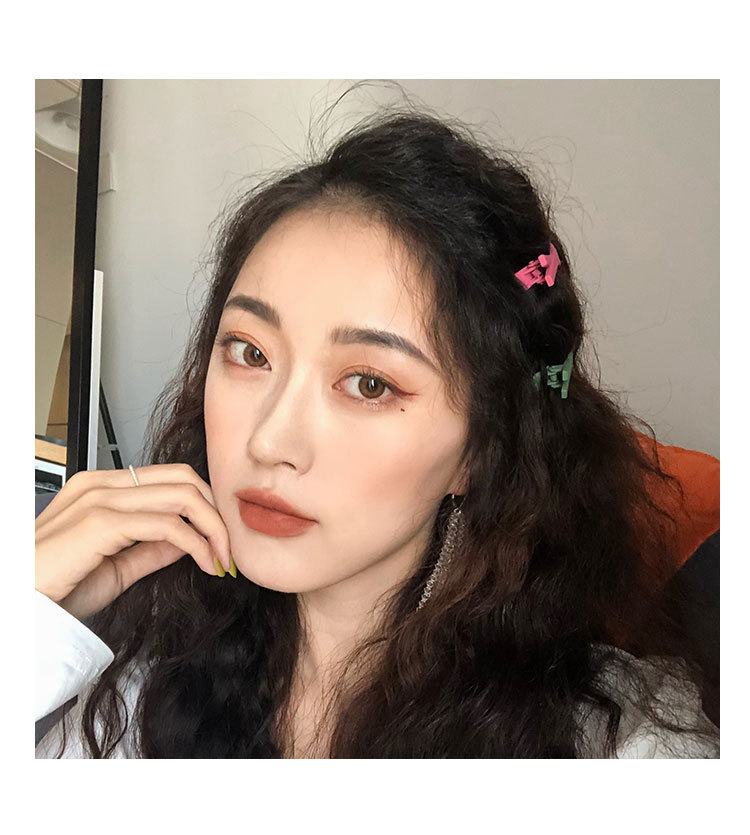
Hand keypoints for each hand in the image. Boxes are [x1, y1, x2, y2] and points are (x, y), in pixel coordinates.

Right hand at [35, 463, 232, 621]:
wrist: (18, 611)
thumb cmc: (54, 591)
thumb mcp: (115, 567)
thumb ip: (150, 548)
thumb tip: (188, 539)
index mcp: (100, 488)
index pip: (170, 478)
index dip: (205, 505)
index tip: (221, 539)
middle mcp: (100, 485)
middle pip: (183, 478)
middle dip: (216, 512)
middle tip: (230, 548)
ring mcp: (100, 500)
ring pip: (183, 496)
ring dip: (214, 529)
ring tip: (223, 559)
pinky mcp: (101, 523)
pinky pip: (169, 526)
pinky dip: (198, 544)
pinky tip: (207, 564)